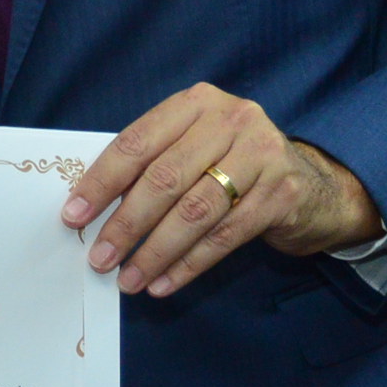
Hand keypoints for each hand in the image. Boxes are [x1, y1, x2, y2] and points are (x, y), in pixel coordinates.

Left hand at [60, 83, 380, 298]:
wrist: (313, 185)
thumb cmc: (233, 165)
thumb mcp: (195, 147)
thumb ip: (153, 164)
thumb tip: (91, 208)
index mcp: (196, 103)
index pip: (137, 142)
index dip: (101, 181)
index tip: (73, 215)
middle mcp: (231, 120)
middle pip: (165, 178)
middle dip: (126, 223)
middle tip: (99, 258)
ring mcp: (262, 155)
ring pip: (194, 212)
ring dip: (155, 252)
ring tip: (128, 279)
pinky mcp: (281, 194)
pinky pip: (225, 237)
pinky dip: (189, 264)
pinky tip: (164, 283)